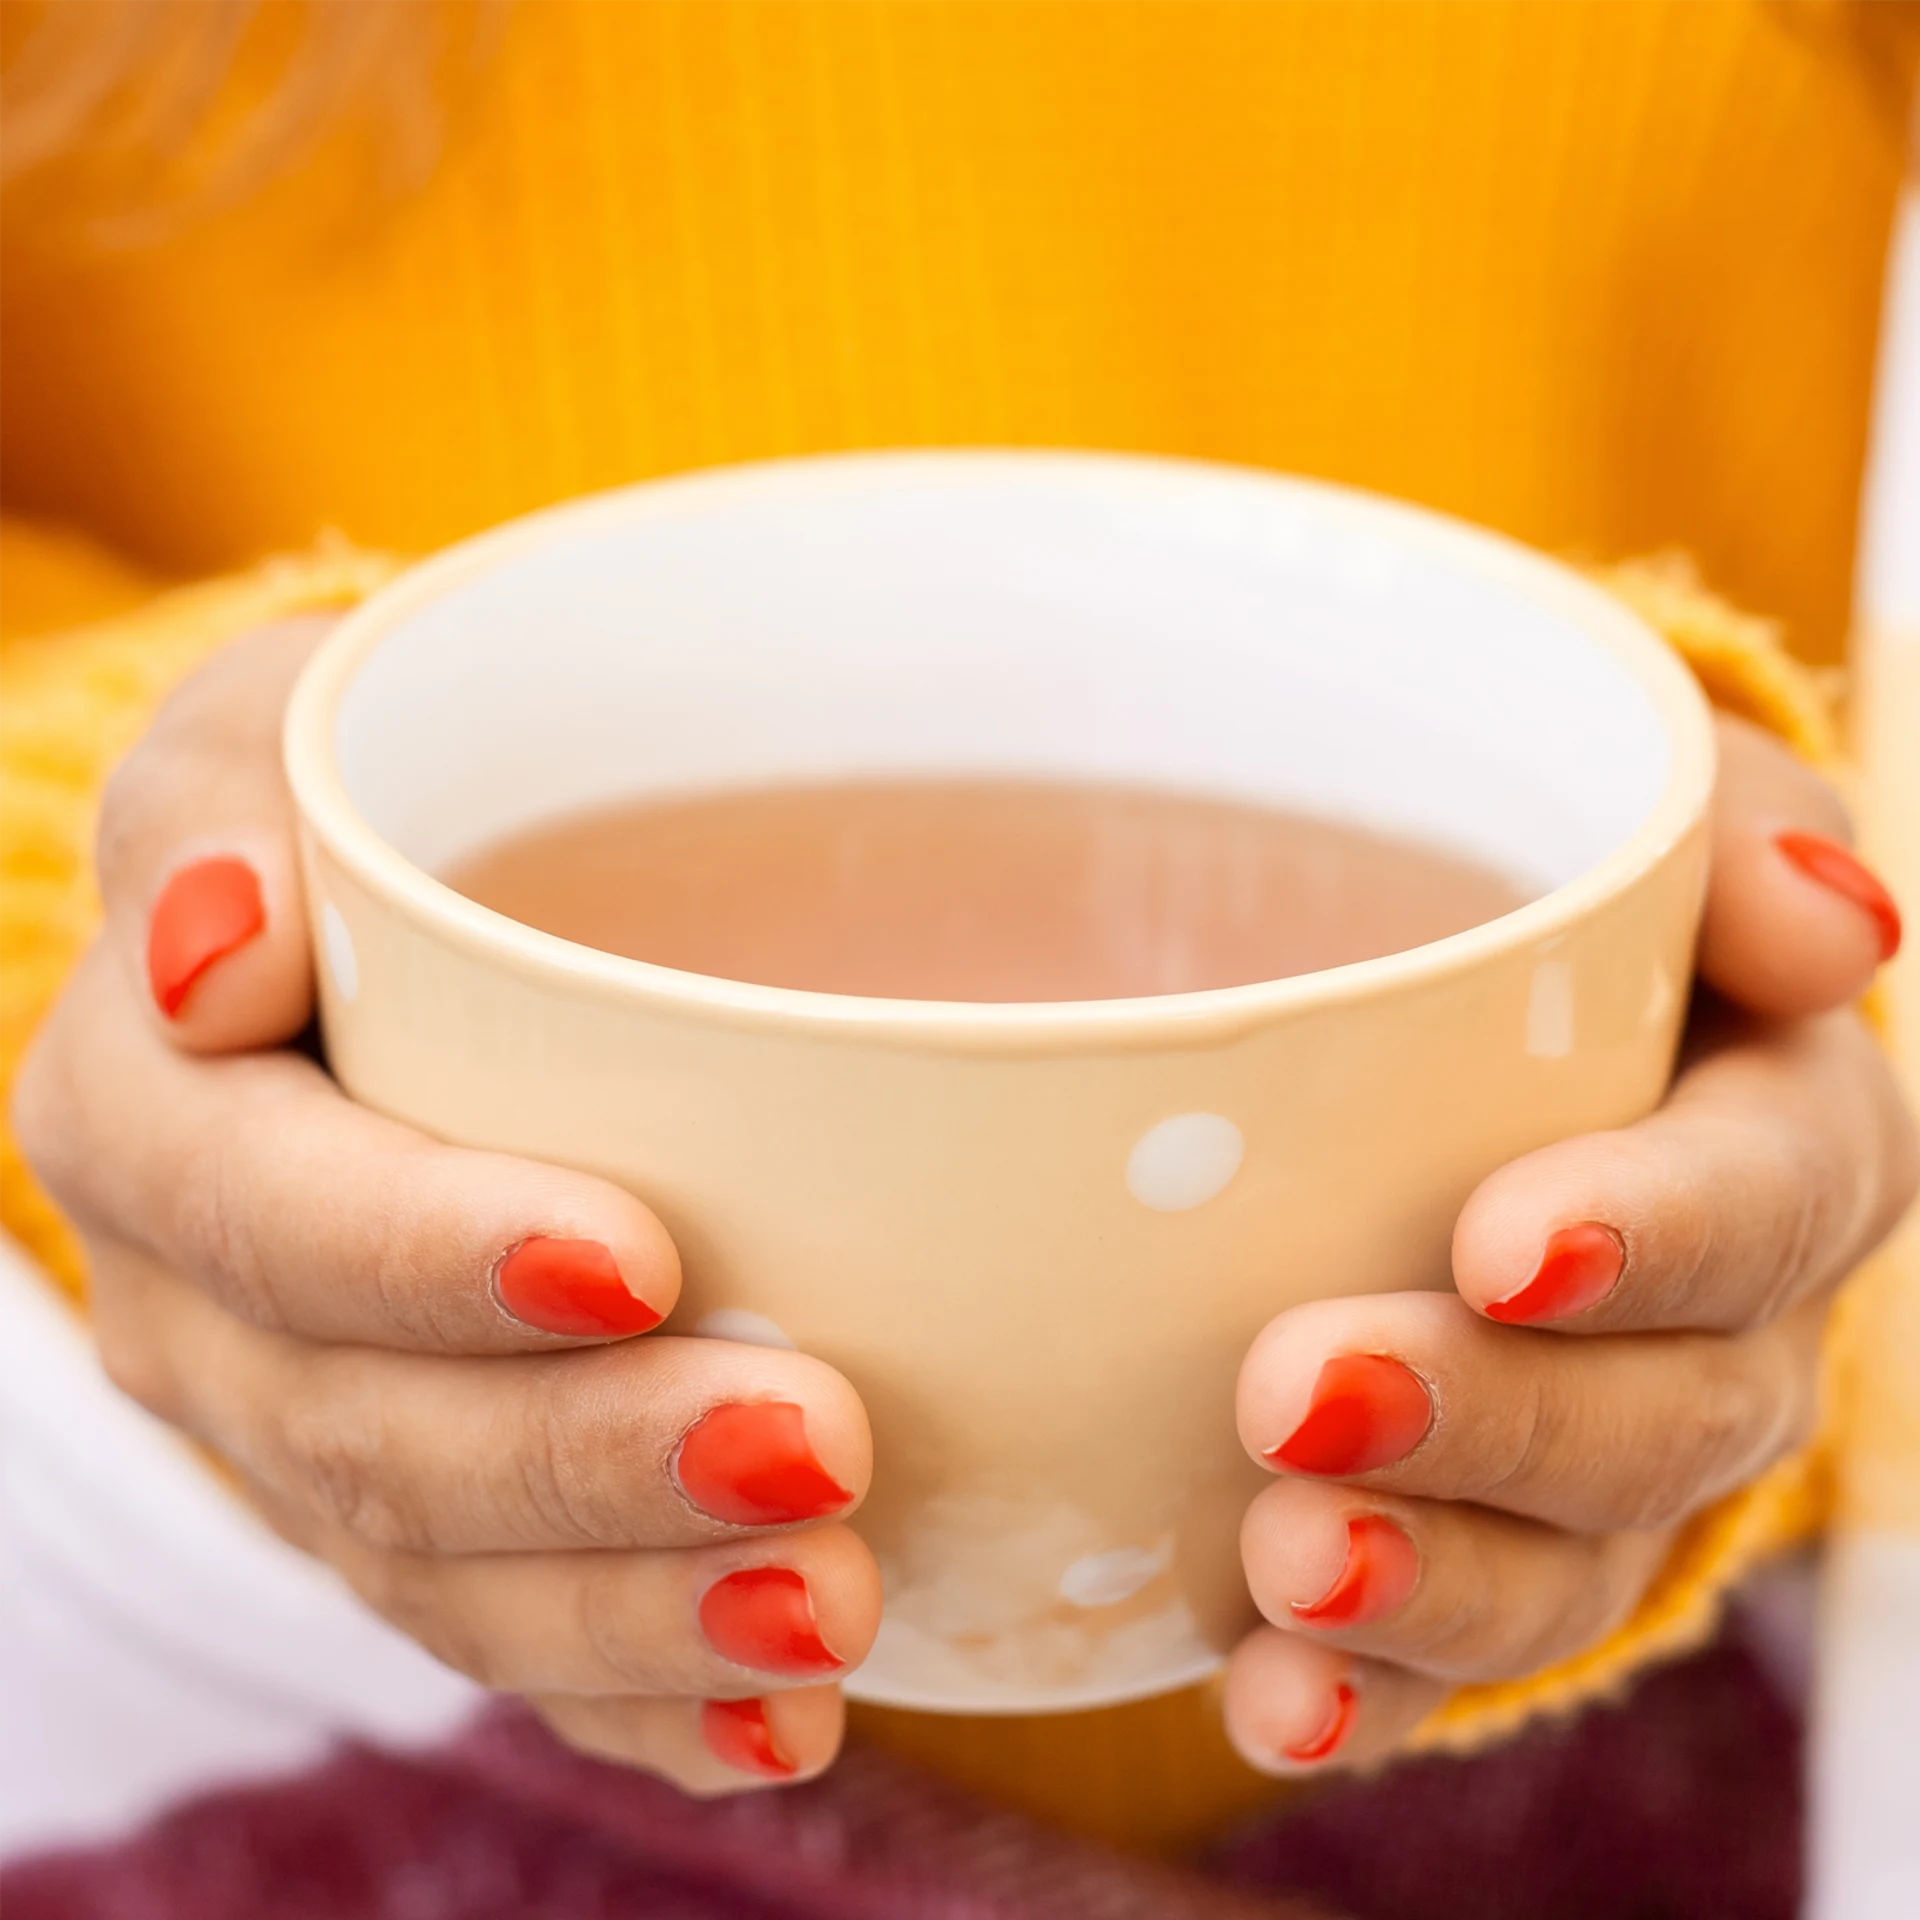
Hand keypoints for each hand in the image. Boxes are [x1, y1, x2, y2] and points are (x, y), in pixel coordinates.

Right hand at [15, 621, 881, 1793]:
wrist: (425, 932)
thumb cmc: (371, 805)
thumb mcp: (279, 729)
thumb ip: (225, 798)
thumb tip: (217, 938)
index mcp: (153, 1115)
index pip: (257, 1211)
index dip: (423, 1252)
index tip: (636, 1253)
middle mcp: (214, 1311)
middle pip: (369, 1430)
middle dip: (588, 1461)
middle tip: (815, 1453)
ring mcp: (319, 1435)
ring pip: (448, 1574)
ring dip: (638, 1613)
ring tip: (829, 1614)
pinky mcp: (431, 1517)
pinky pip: (517, 1641)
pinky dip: (643, 1697)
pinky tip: (779, 1724)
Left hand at [1223, 715, 1918, 1772]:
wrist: (1404, 1036)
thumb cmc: (1517, 900)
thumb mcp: (1614, 810)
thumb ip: (1727, 828)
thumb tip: (1838, 927)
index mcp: (1763, 1131)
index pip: (1772, 1192)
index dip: (1661, 1233)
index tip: (1504, 1243)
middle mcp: (1706, 1323)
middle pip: (1663, 1415)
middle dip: (1497, 1424)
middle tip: (1301, 1393)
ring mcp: (1594, 1458)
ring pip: (1565, 1566)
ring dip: (1432, 1583)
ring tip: (1285, 1560)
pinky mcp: (1472, 1541)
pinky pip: (1450, 1654)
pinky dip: (1367, 1690)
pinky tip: (1270, 1693)